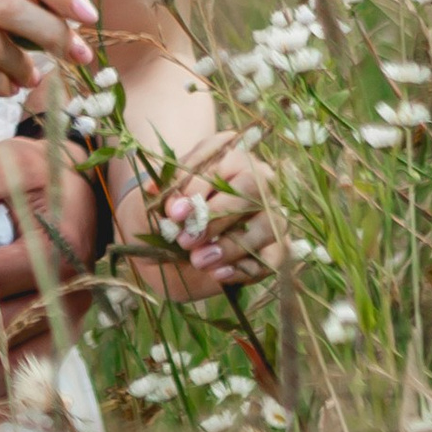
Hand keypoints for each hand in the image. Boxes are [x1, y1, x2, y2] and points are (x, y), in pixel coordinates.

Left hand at [0, 141, 102, 412]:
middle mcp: (67, 290)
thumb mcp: (18, 160)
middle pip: (4, 326)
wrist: (86, 195)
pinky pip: (38, 372)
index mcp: (54, 247)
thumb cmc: (39, 177)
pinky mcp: (68, 335)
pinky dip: (8, 395)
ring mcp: (70, 318)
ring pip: (21, 358)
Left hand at [112, 139, 279, 296]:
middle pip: (250, 190)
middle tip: (185, 240)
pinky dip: (244, 269)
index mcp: (228, 157)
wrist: (176, 246)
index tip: (174, 213)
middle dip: (215, 217)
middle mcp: (257, 180)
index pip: (220, 164)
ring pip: (266, 226)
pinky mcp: (276, 248)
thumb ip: (159, 193)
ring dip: (230, 246)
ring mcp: (271, 214)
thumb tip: (155, 188)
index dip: (197, 188)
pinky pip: (271, 259)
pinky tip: (218, 274)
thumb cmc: (170, 212)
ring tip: (198, 260)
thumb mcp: (157, 198)